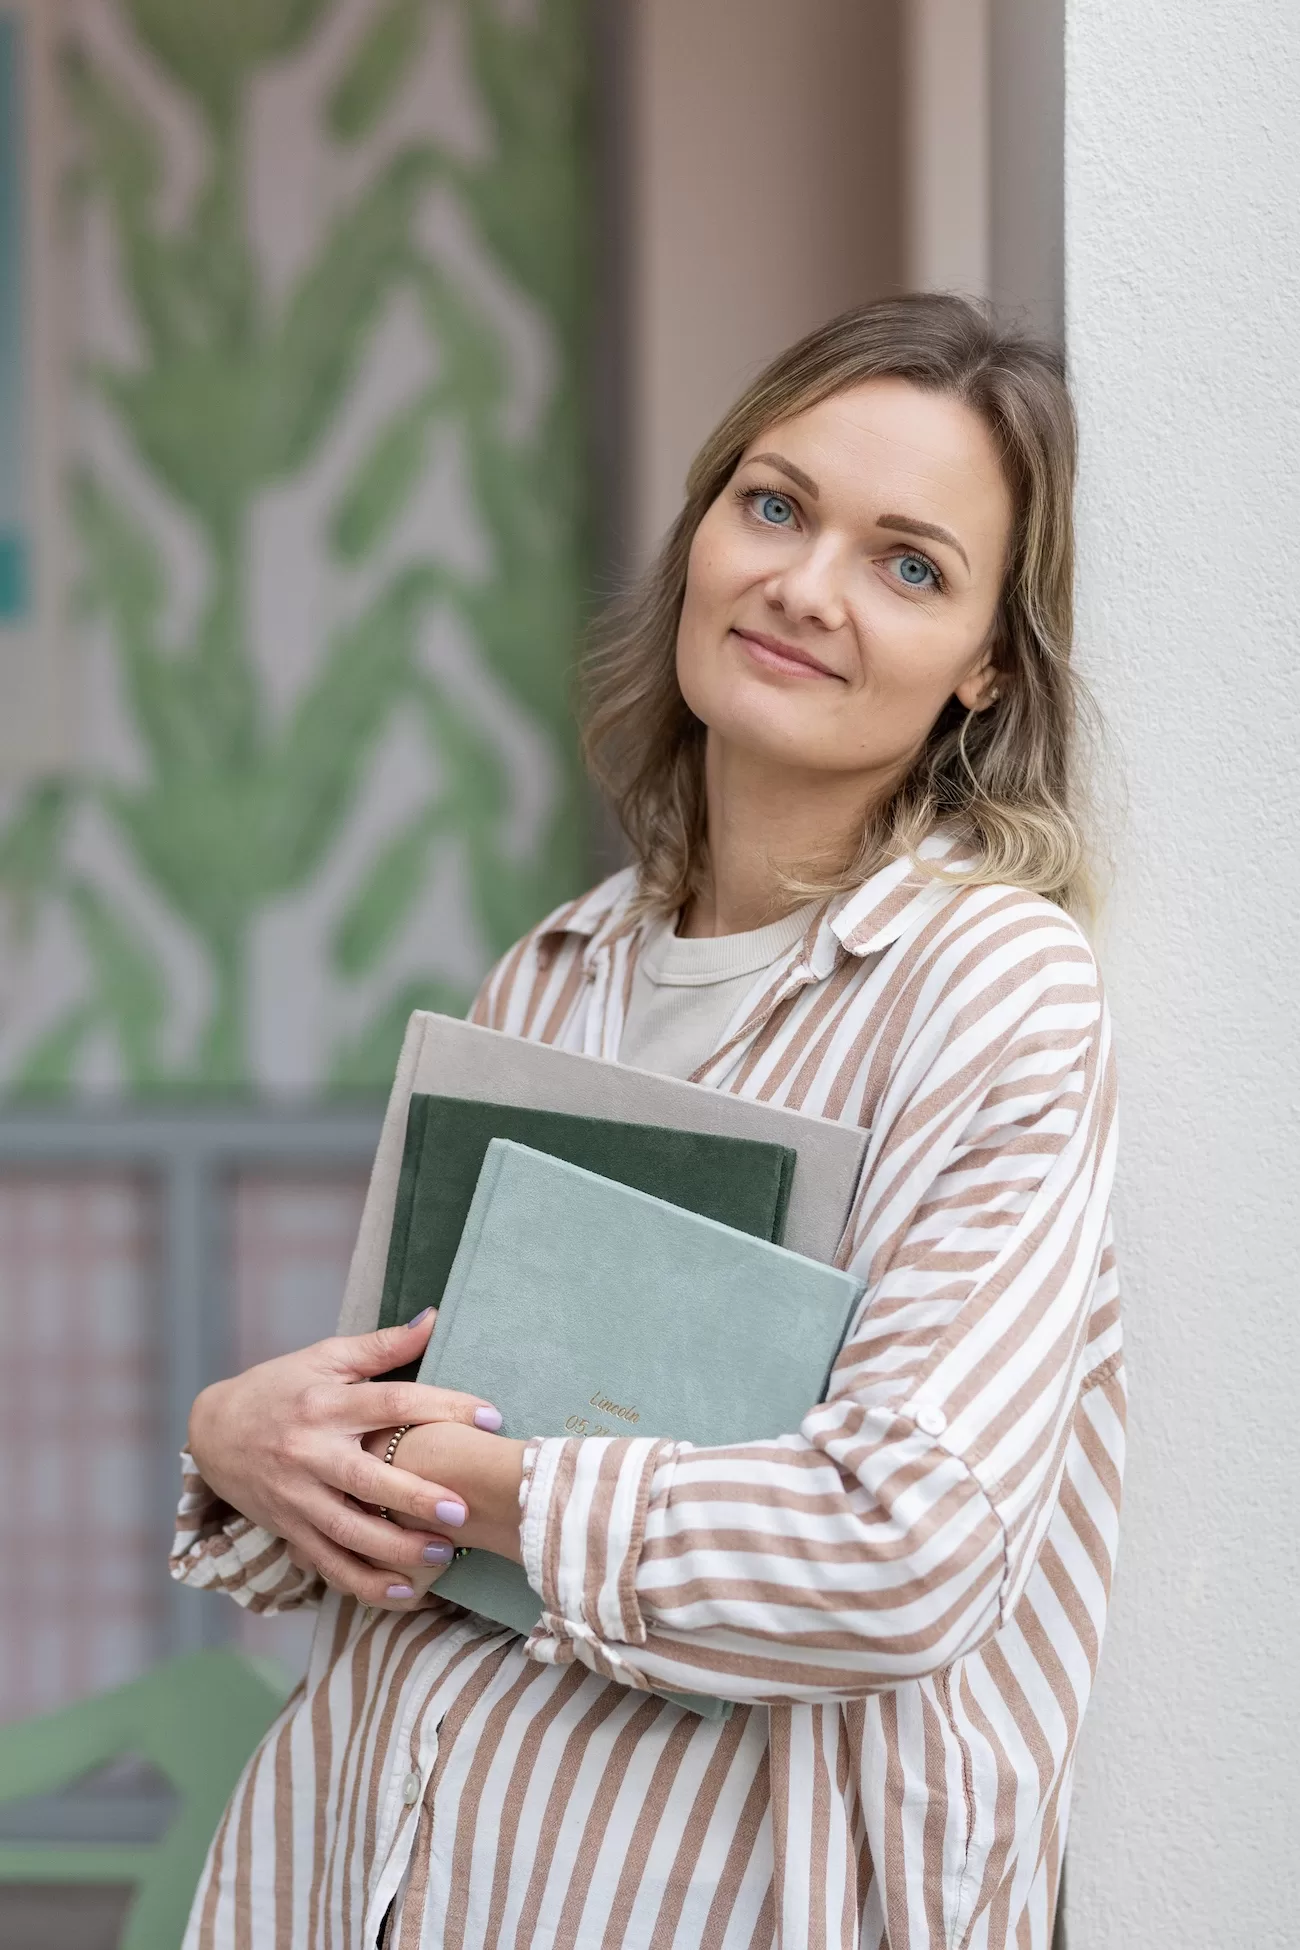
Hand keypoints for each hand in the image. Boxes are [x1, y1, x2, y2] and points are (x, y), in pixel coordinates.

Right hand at [187, 1310, 504, 1609]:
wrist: (213, 1432)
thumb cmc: (281, 1388)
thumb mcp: (325, 1357)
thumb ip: (382, 1346)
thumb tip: (434, 1318)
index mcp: (325, 1403)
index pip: (391, 1403)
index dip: (442, 1408)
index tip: (490, 1417)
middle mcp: (310, 1452)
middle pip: (367, 1479)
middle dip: (414, 1497)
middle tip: (461, 1508)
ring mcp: (297, 1497)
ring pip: (349, 1532)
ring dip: (397, 1549)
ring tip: (444, 1554)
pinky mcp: (289, 1530)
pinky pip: (329, 1565)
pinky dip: (365, 1585)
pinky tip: (405, 1593)